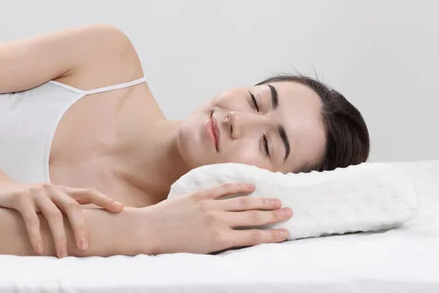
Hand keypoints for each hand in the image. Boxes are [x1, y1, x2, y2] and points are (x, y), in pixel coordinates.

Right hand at [0, 178, 123, 256]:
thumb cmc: (28, 201)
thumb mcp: (49, 203)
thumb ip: (64, 211)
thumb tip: (86, 231)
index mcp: (63, 191)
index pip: (89, 193)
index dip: (105, 200)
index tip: (120, 209)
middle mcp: (53, 190)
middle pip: (73, 207)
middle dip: (81, 227)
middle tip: (86, 246)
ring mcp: (37, 193)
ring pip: (53, 215)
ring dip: (59, 236)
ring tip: (63, 255)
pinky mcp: (20, 198)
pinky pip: (31, 219)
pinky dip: (36, 235)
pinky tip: (39, 250)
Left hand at [139, 182, 291, 254]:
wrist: (149, 231)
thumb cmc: (172, 247)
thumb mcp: (201, 252)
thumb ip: (221, 244)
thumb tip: (238, 238)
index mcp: (220, 239)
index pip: (253, 237)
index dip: (272, 235)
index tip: (286, 233)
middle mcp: (218, 221)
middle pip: (253, 217)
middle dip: (273, 215)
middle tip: (289, 212)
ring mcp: (210, 206)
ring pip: (242, 202)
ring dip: (262, 200)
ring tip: (277, 200)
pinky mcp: (200, 195)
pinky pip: (223, 189)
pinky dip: (238, 187)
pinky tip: (250, 186)